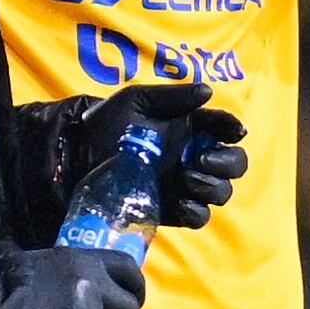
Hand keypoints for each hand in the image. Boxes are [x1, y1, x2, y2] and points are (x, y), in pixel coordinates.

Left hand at [66, 84, 248, 229]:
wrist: (76, 159)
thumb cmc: (104, 125)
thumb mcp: (136, 101)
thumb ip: (172, 97)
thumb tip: (207, 92)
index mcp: (190, 128)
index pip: (224, 127)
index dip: (233, 128)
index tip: (232, 130)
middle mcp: (193, 157)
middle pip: (234, 164)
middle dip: (228, 162)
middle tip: (201, 160)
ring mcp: (184, 186)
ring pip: (221, 191)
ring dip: (212, 186)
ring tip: (186, 178)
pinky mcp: (172, 210)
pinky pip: (199, 217)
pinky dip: (197, 212)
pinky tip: (181, 203)